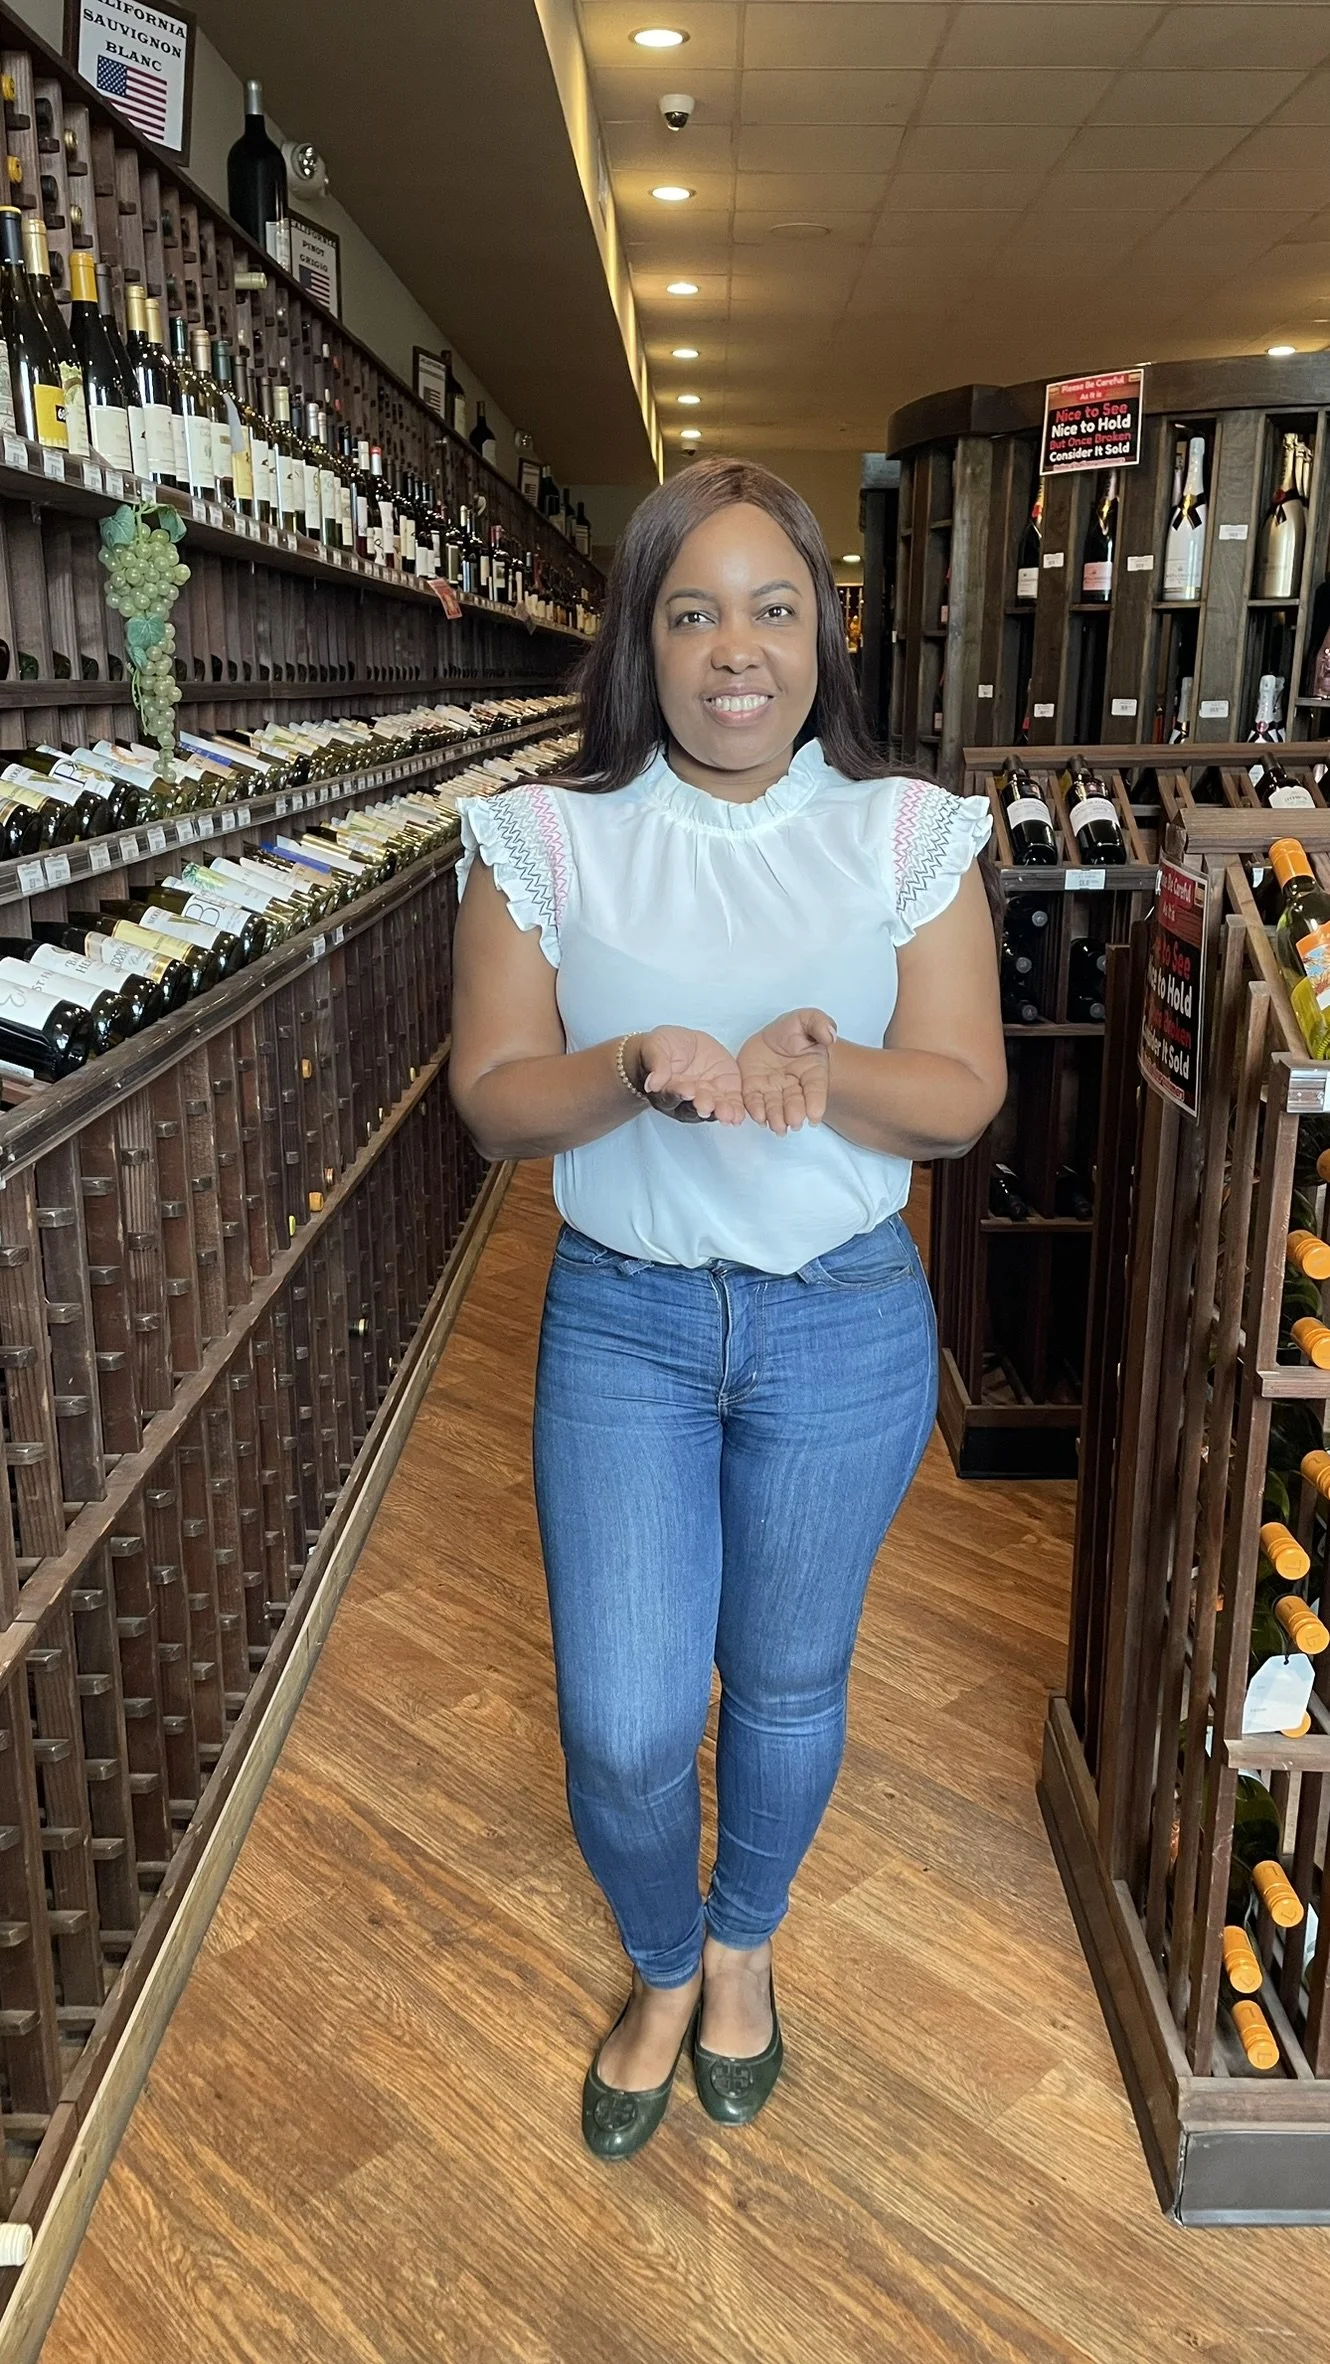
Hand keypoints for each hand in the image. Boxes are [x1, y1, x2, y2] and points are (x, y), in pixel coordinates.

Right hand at [635, 1026, 745, 1124]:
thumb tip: (653, 1084)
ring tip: (728, 1116)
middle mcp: (687, 1099)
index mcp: (667, 1091)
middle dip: (702, 1106)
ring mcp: (707, 1095)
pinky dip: (736, 1109)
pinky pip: (731, 1102)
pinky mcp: (724, 1090)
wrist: (681, 1044)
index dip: (679, 1094)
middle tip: (707, 1105)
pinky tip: (739, 1116)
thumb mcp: (656, 1049)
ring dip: (721, 1113)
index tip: (687, 1090)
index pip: (671, 1095)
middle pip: (694, 1107)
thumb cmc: (662, 1048)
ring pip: (714, 1108)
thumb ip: (657, 1065)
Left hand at [736, 1008, 837, 1134]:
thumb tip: (830, 1036)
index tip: (815, 1116)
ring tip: (777, 1126)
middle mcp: (794, 1085)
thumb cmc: (795, 1030)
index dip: (816, 1102)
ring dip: (776, 1118)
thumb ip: (819, 1024)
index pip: (816, 1089)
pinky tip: (758, 1118)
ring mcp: (773, 1089)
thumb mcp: (808, 1019)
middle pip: (795, 1102)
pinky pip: (754, 1101)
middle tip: (794, 1122)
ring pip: (775, 1107)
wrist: (772, 1037)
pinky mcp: (754, 1089)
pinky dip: (755, 1110)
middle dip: (795, 1113)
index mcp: (812, 1071)